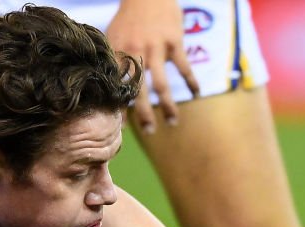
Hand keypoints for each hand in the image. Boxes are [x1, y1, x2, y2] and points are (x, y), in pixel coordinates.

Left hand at [106, 0, 198, 130]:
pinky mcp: (174, 42)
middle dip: (143, 115)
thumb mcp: (113, 37)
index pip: (117, 87)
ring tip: (172, 122)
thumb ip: (112, 62)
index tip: (121, 129)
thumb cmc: (130, 18)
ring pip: (162, 85)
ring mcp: (155, 48)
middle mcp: (135, 52)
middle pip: (139, 92)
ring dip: (168, 107)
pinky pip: (184, 68)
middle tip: (149, 132)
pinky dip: (191, 82)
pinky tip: (195, 94)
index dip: (119, 108)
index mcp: (117, 53)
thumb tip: (109, 89)